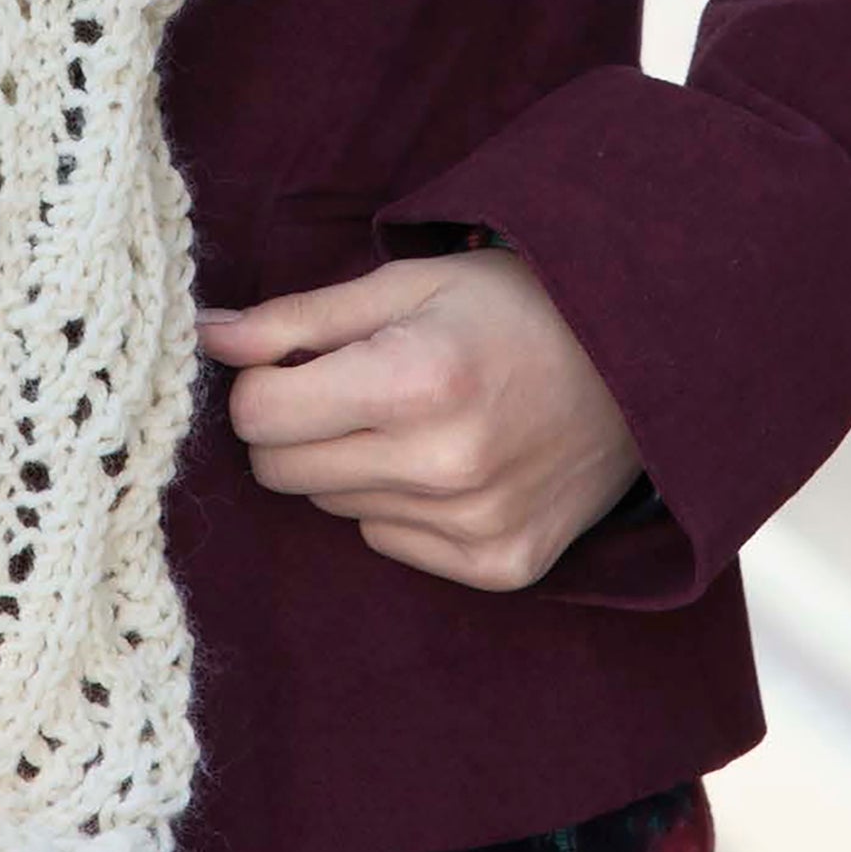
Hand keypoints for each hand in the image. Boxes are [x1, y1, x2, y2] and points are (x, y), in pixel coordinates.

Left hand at [199, 249, 644, 590]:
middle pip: (282, 469)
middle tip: (354, 384)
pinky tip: (451, 458)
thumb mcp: (405, 284)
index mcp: (415, 379)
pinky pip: (388, 541)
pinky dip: (399, 502)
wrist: (645, 361)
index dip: (263, 380)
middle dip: (295, 423)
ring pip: (332, 506)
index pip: (259, 413)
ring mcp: (477, 525)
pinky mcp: (502, 567)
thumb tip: (206, 337)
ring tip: (414, 415)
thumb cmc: (514, 305)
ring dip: (350, 461)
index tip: (298, 359)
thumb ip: (297, 319)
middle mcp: (445, 464)